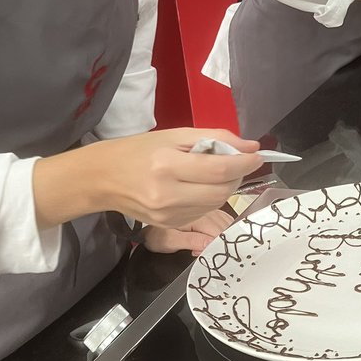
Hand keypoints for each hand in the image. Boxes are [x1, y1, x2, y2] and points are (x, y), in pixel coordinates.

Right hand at [33, 128, 263, 230]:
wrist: (101, 179)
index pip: (219, 169)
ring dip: (225, 187)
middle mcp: (168, 194)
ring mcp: (168, 215)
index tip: (258, 155)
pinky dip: (210, 198)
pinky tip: (199, 186)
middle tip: (238, 161)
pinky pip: (202, 212)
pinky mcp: (168, 225)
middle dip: (237, 175)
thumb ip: (214, 138)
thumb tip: (250, 146)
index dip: (244, 163)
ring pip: (215, 203)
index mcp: (167, 165)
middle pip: (221, 190)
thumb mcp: (174, 135)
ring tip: (217, 172)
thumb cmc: (138, 150)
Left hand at [143, 208, 232, 255]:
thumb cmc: (157, 234)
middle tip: (201, 252)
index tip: (203, 255)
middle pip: (226, 228)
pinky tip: (209, 240)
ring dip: (221, 238)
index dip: (215, 248)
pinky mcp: (211, 213)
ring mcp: (210, 210)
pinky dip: (221, 233)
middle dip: (219, 244)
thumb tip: (211, 245)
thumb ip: (191, 241)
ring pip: (227, 224)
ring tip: (203, 247)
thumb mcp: (170, 241)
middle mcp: (206, 210)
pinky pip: (224, 222)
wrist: (149, 225)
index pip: (219, 233)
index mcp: (198, 215)